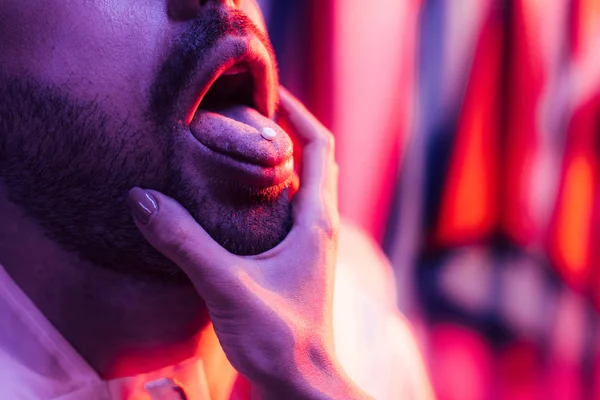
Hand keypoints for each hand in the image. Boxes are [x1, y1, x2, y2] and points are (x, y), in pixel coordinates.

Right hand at [127, 88, 369, 398]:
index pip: (321, 147)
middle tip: (244, 118)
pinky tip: (239, 203)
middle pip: (315, 161)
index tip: (265, 94)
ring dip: (279, 163)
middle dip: (286, 132)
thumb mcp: (226, 284)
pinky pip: (292, 213)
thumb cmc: (279, 339)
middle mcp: (322, 227)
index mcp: (317, 221)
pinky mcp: (299, 264)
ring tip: (239, 150)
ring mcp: (313, 246)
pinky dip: (271, 195)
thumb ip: (183, 241)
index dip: (298, 113)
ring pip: (304, 187)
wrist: (303, 385)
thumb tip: (142, 198)